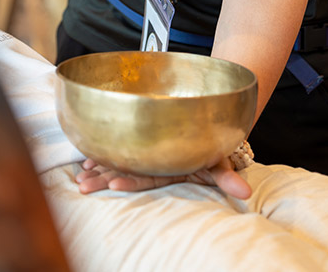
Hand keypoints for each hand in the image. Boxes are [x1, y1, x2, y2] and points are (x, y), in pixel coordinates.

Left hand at [75, 155, 251, 198]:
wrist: (207, 134)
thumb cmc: (211, 149)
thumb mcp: (219, 162)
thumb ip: (228, 176)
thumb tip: (246, 192)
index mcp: (169, 170)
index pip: (148, 180)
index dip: (131, 183)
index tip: (112, 185)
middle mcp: (155, 164)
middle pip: (127, 173)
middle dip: (104, 179)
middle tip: (83, 185)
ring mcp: (148, 154)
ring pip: (120, 161)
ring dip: (100, 166)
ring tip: (80, 172)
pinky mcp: (142, 141)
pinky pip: (121, 146)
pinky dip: (105, 149)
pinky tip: (88, 154)